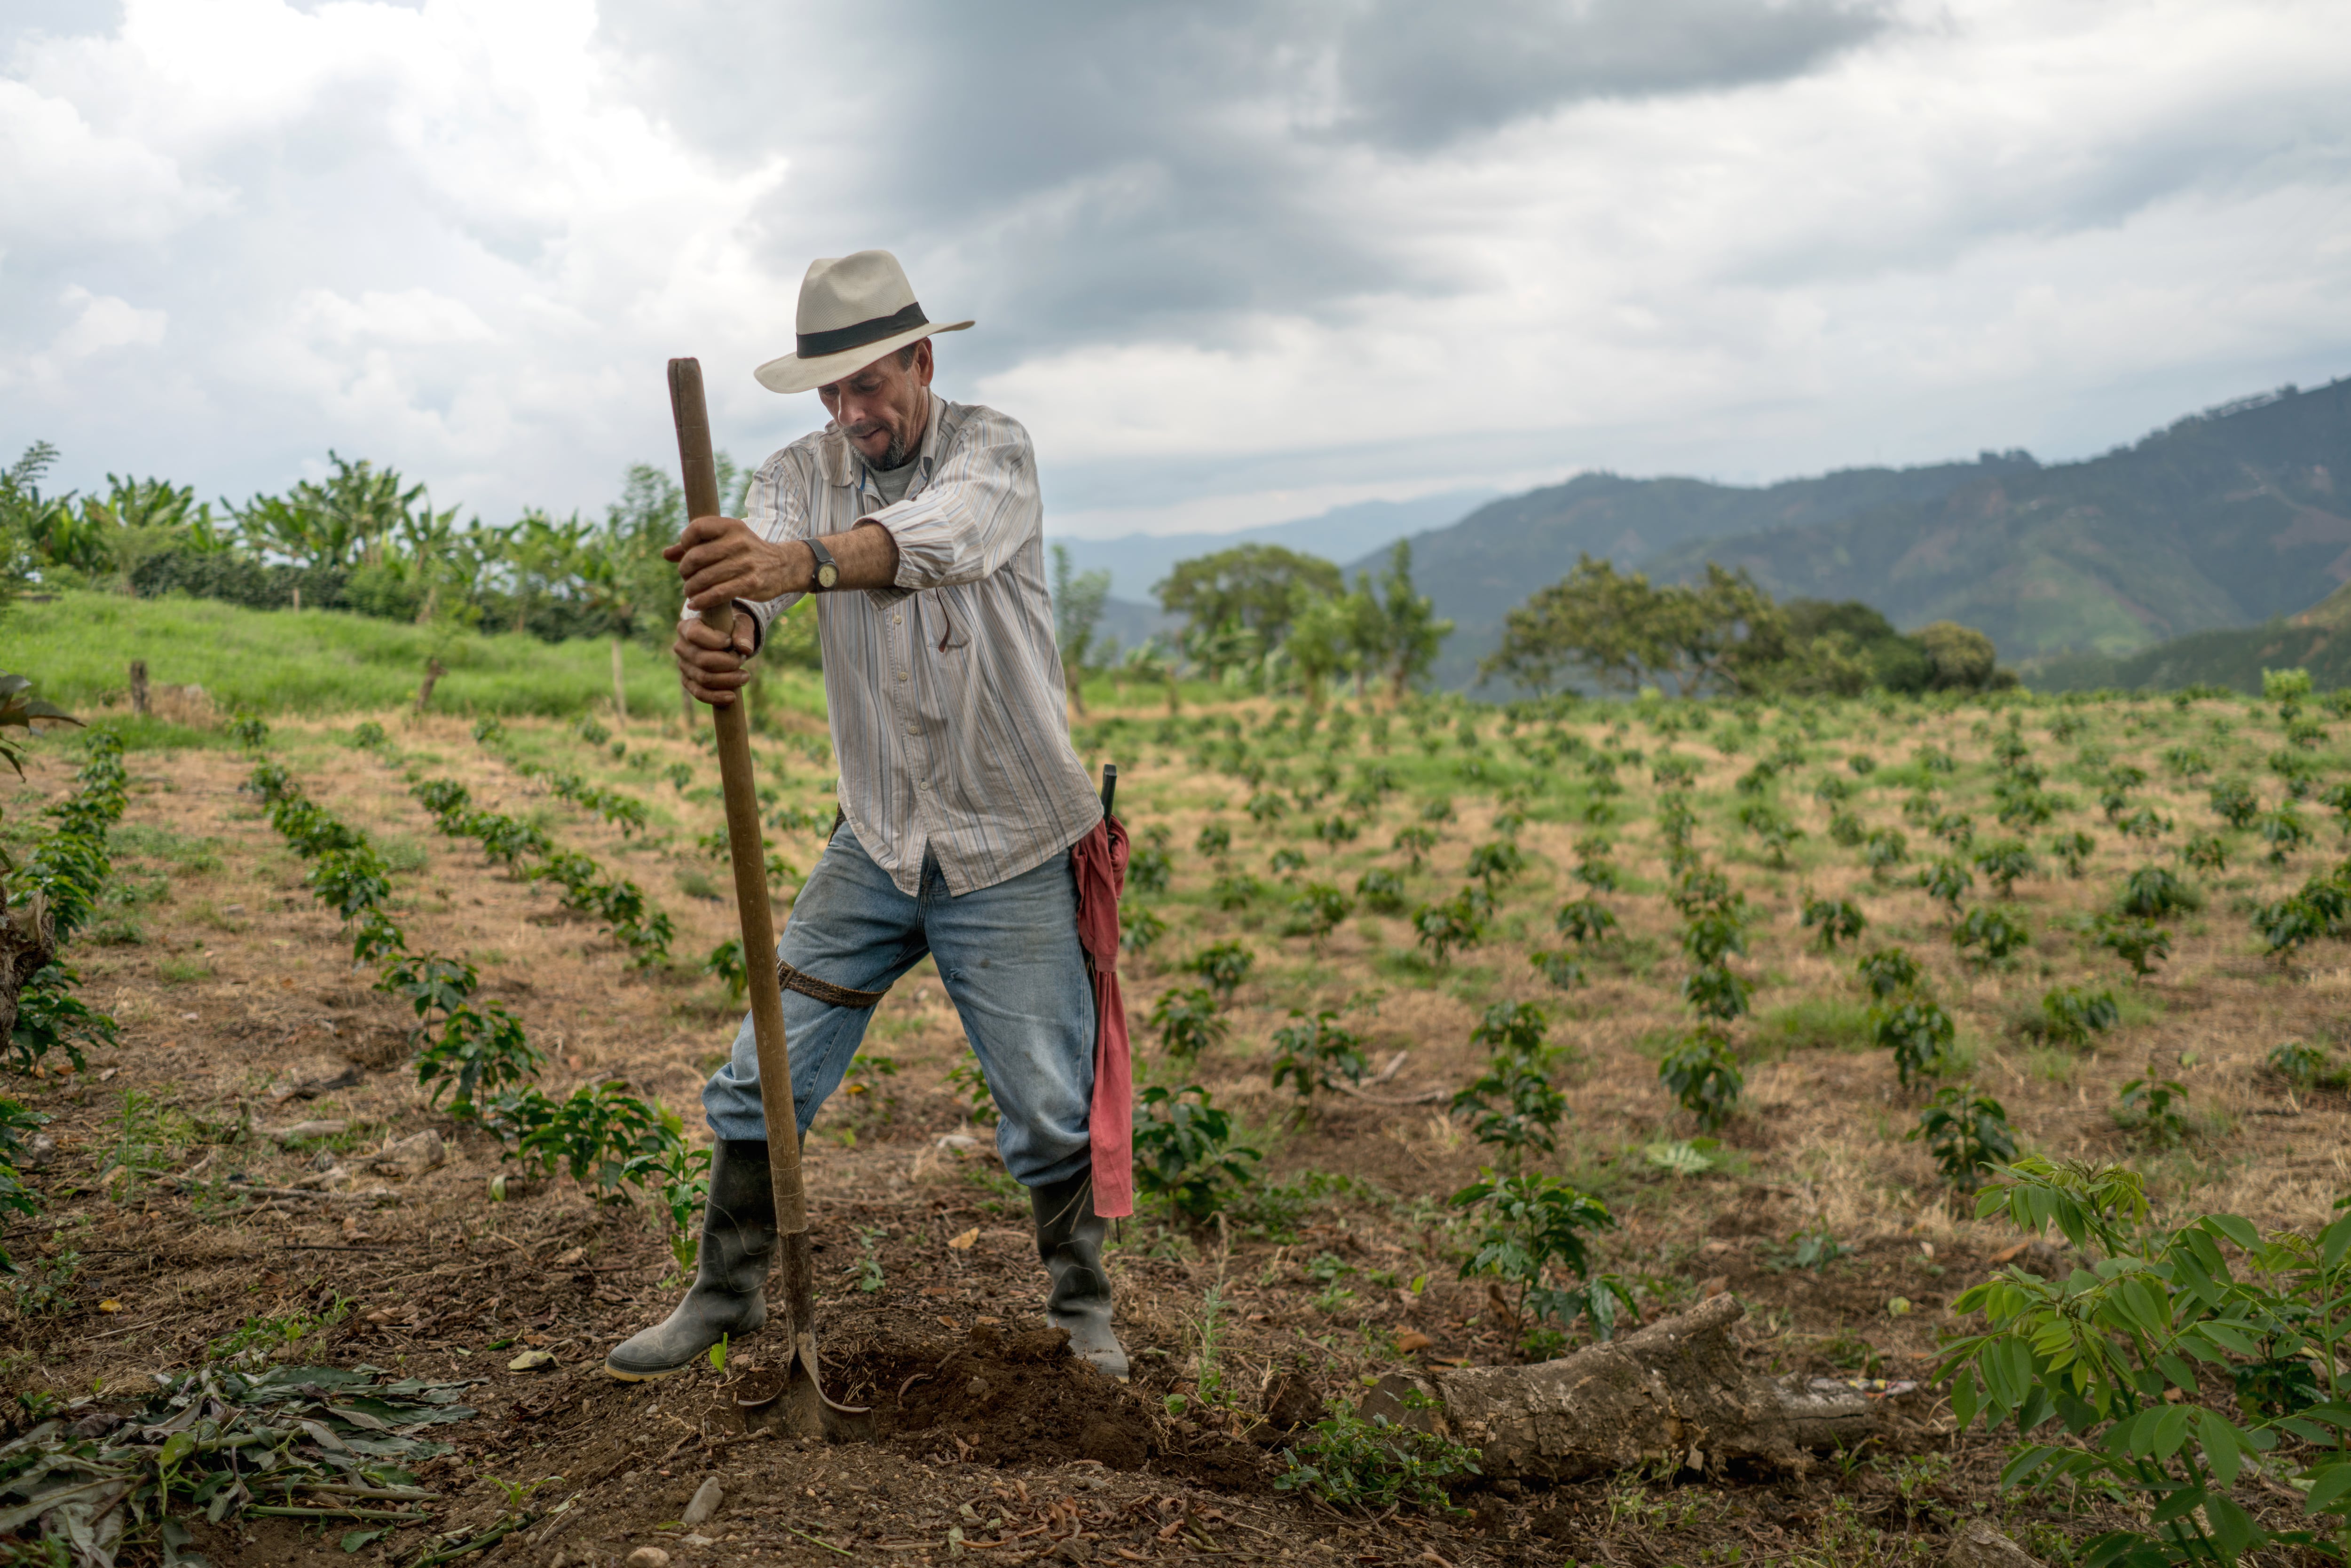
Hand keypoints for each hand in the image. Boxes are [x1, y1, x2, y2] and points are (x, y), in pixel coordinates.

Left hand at [664, 514, 802, 611]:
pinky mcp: (751, 583)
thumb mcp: (726, 541)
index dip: (684, 542)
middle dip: (685, 570)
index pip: (697, 528)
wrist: (783, 566)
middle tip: (685, 577)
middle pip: (697, 556)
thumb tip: (666, 554)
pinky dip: (702, 601)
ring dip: (691, 588)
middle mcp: (738, 542)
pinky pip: (718, 593)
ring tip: (689, 592)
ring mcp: (746, 563)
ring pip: (705, 577)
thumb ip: (696, 545)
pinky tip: (695, 604)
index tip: (685, 554)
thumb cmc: (746, 553)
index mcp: (731, 526)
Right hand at [674, 614, 757, 706]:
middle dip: (727, 663)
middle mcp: (681, 647)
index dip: (714, 641)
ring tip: (744, 677)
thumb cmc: (730, 629)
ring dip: (727, 680)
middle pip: (702, 660)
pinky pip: (699, 693)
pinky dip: (716, 697)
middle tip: (742, 660)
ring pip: (703, 678)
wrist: (724, 640)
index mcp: (687, 627)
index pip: (694, 634)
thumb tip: (745, 649)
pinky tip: (731, 697)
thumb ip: (743, 632)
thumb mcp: (739, 623)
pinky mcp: (688, 681)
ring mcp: (683, 666)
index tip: (730, 642)